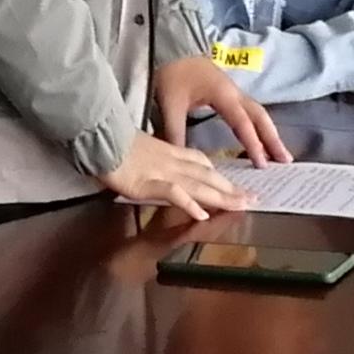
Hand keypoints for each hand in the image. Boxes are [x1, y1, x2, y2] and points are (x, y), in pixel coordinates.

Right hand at [96, 131, 253, 221]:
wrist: (100, 138)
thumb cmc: (116, 143)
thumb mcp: (143, 148)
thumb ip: (157, 157)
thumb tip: (162, 168)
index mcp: (171, 152)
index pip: (203, 163)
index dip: (220, 175)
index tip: (235, 184)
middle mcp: (174, 162)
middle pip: (209, 176)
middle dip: (232, 188)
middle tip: (253, 198)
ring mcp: (164, 172)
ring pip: (200, 185)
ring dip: (222, 197)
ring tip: (242, 205)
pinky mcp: (150, 183)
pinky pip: (175, 193)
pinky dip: (189, 204)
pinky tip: (202, 215)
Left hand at [154, 55, 290, 164]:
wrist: (171, 48)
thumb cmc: (172, 73)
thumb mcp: (170, 104)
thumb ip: (174, 131)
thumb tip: (179, 160)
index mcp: (223, 94)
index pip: (243, 123)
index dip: (253, 144)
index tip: (262, 164)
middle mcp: (234, 93)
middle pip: (260, 117)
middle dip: (274, 139)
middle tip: (286, 160)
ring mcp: (234, 92)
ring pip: (258, 114)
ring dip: (270, 133)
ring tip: (280, 154)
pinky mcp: (229, 94)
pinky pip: (250, 112)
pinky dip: (259, 127)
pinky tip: (259, 140)